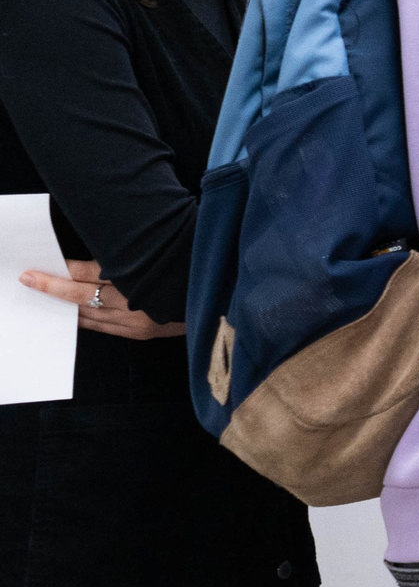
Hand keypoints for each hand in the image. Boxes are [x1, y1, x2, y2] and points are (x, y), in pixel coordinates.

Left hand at [20, 261, 181, 339]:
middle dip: (55, 288)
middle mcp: (136, 301)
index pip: (90, 273)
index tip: (38, 270)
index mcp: (141, 276)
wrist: (219, 300)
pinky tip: (75, 313)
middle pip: (83, 295)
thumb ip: (130, 258)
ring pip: (89, 314)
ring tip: (48, 296)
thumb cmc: (191, 267)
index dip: (63, 272)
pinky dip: (85, 319)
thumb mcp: (162, 253)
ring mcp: (137, 321)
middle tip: (31, 281)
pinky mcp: (141, 334)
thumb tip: (90, 263)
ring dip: (67, 305)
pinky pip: (102, 327)